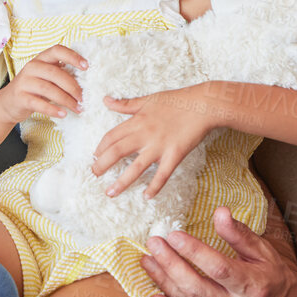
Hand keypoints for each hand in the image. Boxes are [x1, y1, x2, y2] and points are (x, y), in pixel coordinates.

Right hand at [0, 44, 85, 124]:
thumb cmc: (33, 89)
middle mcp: (31, 67)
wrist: (9, 103)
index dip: (72, 56)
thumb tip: (87, 81)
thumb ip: (61, 75)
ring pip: (48, 89)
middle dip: (73, 86)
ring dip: (66, 100)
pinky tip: (63, 114)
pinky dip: (53, 109)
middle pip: (55, 73)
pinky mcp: (20, 97)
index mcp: (41, 59)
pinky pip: (39, 103)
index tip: (87, 66)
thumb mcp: (46, 78)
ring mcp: (24, 82)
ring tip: (78, 108)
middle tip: (83, 98)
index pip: (57, 50)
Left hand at [93, 84, 219, 198]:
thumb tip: (105, 100)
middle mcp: (144, 135)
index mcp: (137, 121)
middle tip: (94, 175)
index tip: (94, 156)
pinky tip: (146, 197)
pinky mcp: (175, 155)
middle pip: (117, 152)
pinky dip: (154, 186)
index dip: (100, 148)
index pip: (111, 136)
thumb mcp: (147, 99)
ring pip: (136, 167)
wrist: (202, 105)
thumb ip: (125, 104)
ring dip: (121, 182)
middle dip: (102, 165)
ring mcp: (159, 146)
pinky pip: (162, 174)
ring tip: (110, 193)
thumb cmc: (176, 101)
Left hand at [140, 207, 296, 296]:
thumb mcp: (264, 252)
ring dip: (164, 282)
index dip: (194, 251)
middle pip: (197, 288)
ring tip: (147, 261)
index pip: (219, 268)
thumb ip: (240, 234)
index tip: (173, 234)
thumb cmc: (275, 277)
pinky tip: (153, 294)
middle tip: (153, 244)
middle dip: (171, 265)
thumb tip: (220, 212)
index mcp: (253, 286)